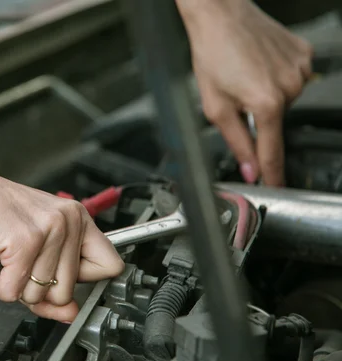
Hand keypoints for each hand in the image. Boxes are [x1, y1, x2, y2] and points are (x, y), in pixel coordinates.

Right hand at [0, 139, 123, 321]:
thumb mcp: (22, 256)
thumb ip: (48, 288)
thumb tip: (69, 313)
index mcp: (76, 219)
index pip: (110, 267)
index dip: (82, 283)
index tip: (55, 279)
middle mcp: (69, 221)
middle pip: (68, 294)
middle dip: (33, 290)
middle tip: (13, 262)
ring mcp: (50, 230)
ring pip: (39, 297)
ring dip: (9, 284)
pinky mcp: (26, 239)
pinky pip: (13, 292)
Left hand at [177, 0, 312, 185]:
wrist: (220, 15)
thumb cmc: (213, 53)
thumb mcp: (215, 107)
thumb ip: (236, 142)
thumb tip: (249, 169)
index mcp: (266, 103)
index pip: (272, 153)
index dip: (272, 174)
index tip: (274, 187)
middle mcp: (290, 87)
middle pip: (273, 124)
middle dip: (255, 119)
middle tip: (236, 97)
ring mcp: (300, 70)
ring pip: (282, 102)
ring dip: (265, 97)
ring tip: (244, 75)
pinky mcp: (304, 55)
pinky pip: (291, 80)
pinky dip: (275, 79)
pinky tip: (258, 66)